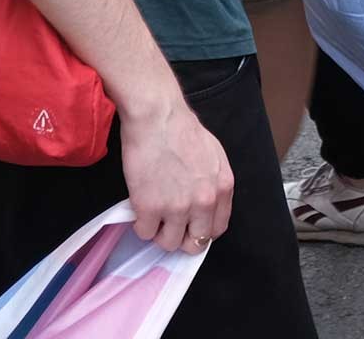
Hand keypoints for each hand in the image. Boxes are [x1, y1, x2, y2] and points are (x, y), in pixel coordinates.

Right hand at [120, 97, 233, 254]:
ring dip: (159, 233)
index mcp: (222, 188)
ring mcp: (176, 207)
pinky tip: (140, 209)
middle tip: (168, 226)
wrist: (158, 118)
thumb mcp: (214, 157)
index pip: (217, 229)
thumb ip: (213, 184)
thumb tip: (205, 205)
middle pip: (195, 244)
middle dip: (181, 238)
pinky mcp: (149, 208)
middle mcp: (204, 202)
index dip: (200, 231)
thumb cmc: (183, 131)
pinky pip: (144, 233)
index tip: (189, 227)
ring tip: (153, 216)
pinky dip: (140, 225)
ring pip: (168, 243)